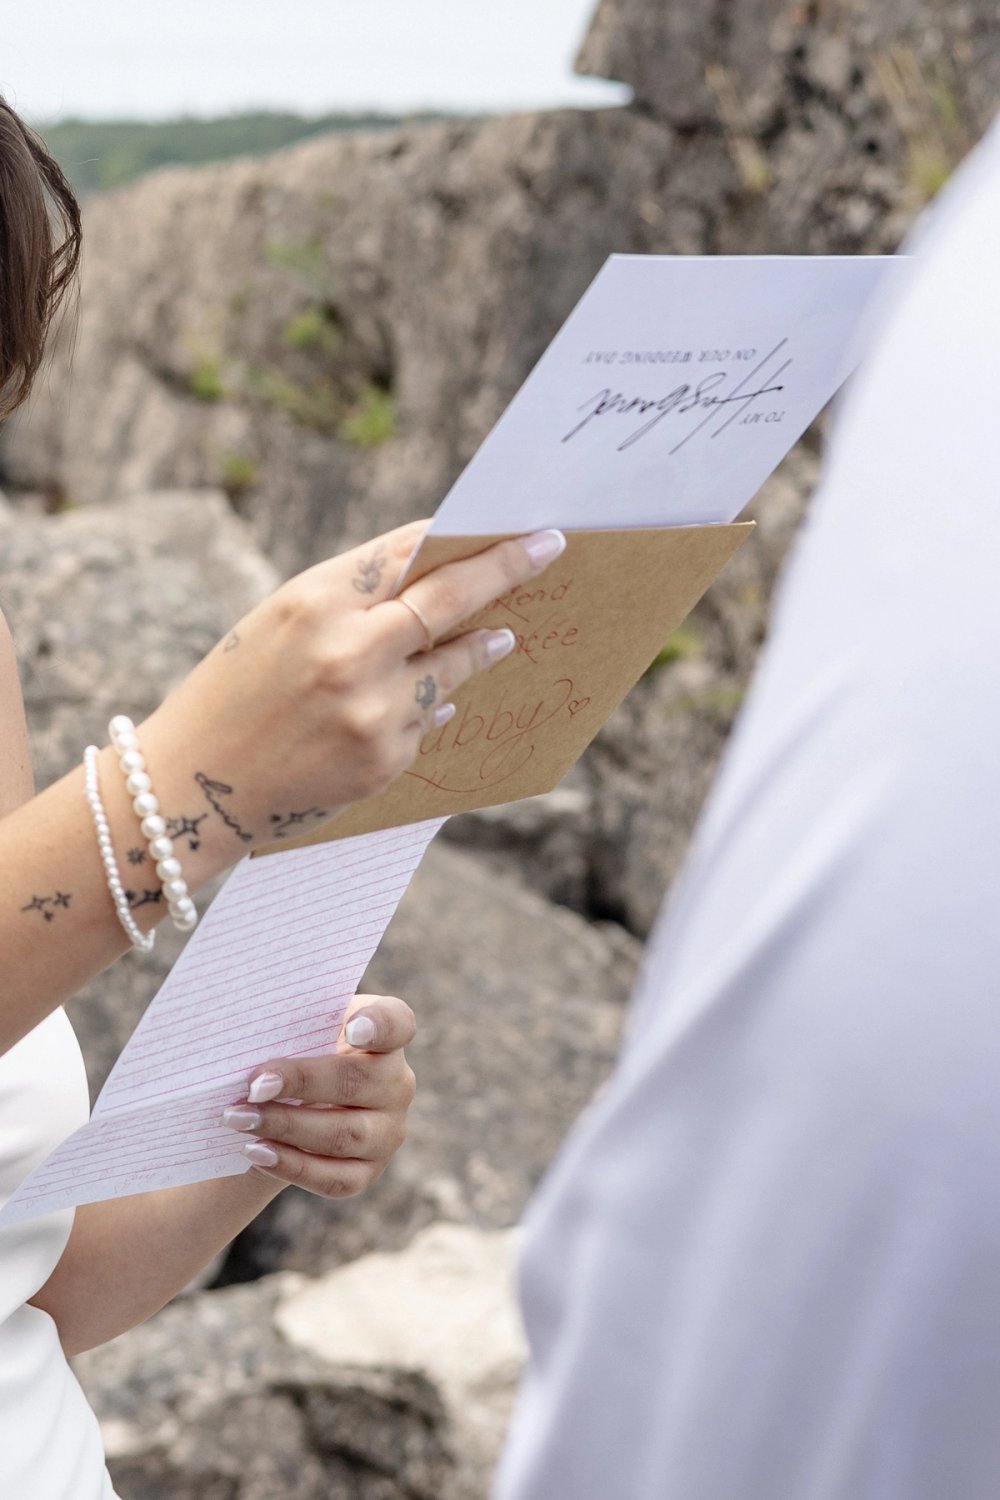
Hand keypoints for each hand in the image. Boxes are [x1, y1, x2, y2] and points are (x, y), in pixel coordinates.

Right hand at [137, 521, 565, 867]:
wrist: (188, 788)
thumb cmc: (232, 692)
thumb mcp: (277, 625)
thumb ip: (351, 601)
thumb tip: (435, 579)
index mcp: (314, 602)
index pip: (406, 553)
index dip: (458, 536)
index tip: (502, 521)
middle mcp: (350, 651)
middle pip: (450, 598)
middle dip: (505, 567)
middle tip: (549, 547)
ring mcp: (373, 710)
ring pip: (453, 665)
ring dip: (483, 645)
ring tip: (504, 635)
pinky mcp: (385, 758)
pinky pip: (427, 718)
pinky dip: (430, 703)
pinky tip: (427, 699)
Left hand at [218, 994, 416, 1196]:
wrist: (290, 1103)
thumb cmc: (296, 1050)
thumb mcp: (301, 1028)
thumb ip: (291, 1022)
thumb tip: (249, 1031)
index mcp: (386, 1034)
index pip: (397, 1023)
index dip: (379, 1025)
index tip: (352, 1029)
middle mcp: (397, 1083)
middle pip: (357, 1083)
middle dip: (301, 1084)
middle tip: (253, 1086)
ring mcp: (388, 1131)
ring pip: (344, 1135)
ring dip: (286, 1127)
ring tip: (239, 1119)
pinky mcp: (368, 1171)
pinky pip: (336, 1179)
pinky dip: (293, 1166)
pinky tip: (257, 1153)